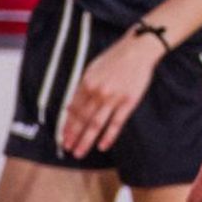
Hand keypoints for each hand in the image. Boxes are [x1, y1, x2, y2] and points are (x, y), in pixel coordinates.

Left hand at [59, 29, 162, 157]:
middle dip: (74, 136)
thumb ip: (82, 87)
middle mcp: (98, 92)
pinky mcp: (128, 102)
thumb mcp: (93, 68)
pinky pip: (116, 123)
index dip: (68, 125)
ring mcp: (113, 98)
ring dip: (86, 140)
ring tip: (79, 152)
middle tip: (68, 149)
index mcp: (87, 83)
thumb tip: (70, 106)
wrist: (138, 49)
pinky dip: (108, 136)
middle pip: (83, 119)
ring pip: (96, 124)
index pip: (74, 110)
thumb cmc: (116, 58)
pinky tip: (102, 146)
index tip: (63, 137)